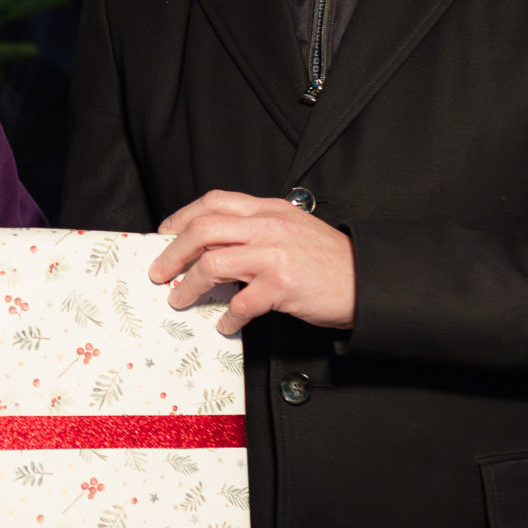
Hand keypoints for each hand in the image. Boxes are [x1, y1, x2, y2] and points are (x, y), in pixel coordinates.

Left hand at [149, 191, 354, 336]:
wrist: (368, 281)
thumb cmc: (330, 260)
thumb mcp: (293, 228)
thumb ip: (258, 229)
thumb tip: (214, 245)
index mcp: (269, 210)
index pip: (214, 202)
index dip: (182, 217)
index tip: (165, 235)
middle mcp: (269, 227)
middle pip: (203, 230)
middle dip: (172, 252)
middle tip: (159, 272)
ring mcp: (275, 255)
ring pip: (212, 263)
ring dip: (188, 285)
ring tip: (180, 299)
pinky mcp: (282, 286)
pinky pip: (240, 303)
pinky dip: (226, 318)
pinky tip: (225, 325)